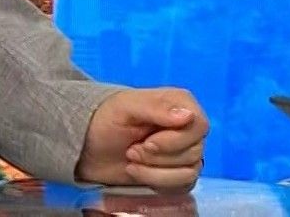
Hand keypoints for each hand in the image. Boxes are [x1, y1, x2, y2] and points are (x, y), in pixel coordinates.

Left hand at [74, 87, 207, 191]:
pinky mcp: (178, 173)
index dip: (174, 140)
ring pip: (189, 173)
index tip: (147, 143)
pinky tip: (137, 172)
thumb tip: (188, 115)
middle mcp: (187, 127)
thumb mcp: (125, 107)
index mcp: (180, 103)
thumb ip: (155, 108)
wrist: (90, 146)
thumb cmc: (106, 119)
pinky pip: (183, 186)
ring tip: (131, 160)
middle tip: (131, 151)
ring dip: (154, 171)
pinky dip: (157, 183)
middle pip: (193, 152)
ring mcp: (185, 152)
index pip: (199, 125)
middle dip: (157, 157)